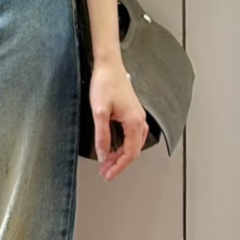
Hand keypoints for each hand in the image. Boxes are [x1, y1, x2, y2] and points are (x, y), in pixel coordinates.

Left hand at [90, 57, 149, 180]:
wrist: (109, 64)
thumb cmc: (105, 83)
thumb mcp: (99, 112)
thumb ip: (102, 136)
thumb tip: (103, 155)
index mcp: (134, 122)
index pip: (130, 154)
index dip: (118, 167)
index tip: (107, 174)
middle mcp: (140, 121)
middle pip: (133, 151)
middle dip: (119, 163)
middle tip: (105, 171)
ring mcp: (138, 116)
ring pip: (134, 144)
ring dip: (121, 155)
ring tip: (107, 161)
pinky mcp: (133, 112)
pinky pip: (132, 135)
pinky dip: (124, 145)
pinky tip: (114, 146)